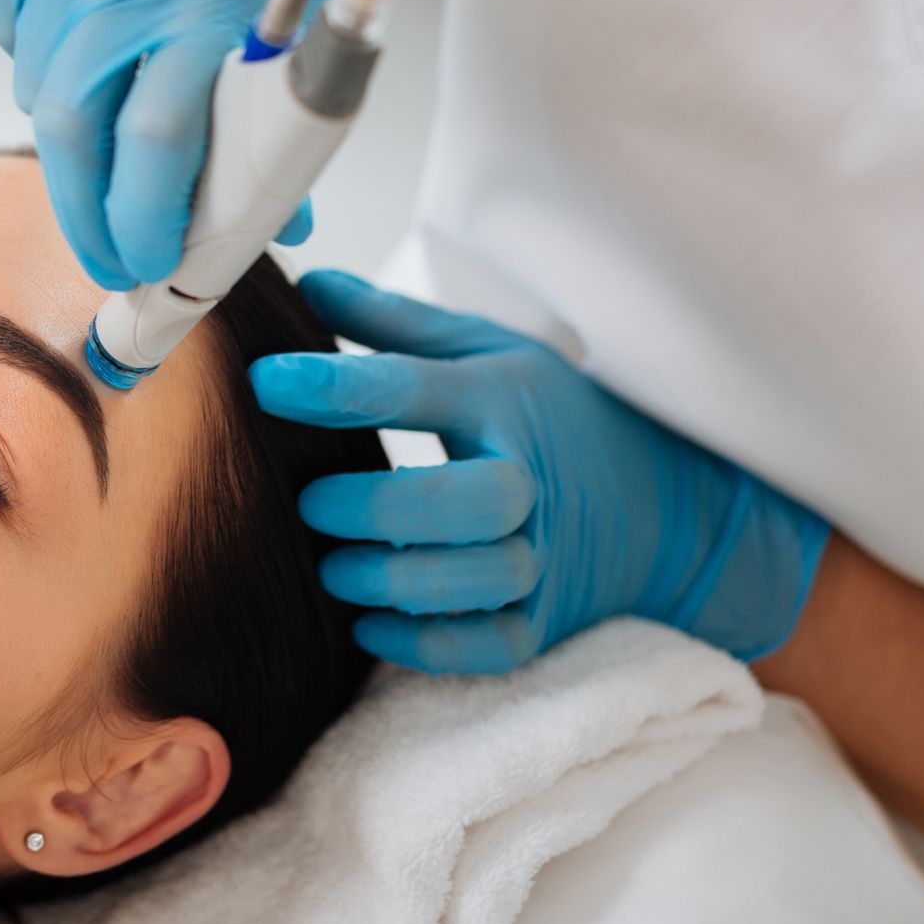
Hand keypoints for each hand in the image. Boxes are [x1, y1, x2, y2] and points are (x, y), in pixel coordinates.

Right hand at [0, 0, 331, 289]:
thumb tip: (279, 221)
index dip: (143, 223)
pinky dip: (40, 47)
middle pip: (74, 129)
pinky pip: (10, 22)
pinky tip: (85, 19)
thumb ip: (282, 108)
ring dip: (72, 123)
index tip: (145, 266)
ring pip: (37, 82)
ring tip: (113, 111)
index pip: (159, 145)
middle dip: (85, 211)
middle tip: (105, 251)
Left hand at [248, 270, 831, 673]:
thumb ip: (390, 323)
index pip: (417, 389)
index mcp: (502, 402)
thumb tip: (307, 276)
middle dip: (383, 507)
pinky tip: (370, 625)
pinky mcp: (541, 623)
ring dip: (397, 580)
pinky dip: (427, 644)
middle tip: (311, 502)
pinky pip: (489, 647)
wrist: (658, 504)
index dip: (336, 385)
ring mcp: (542, 559)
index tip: (266, 380)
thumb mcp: (480, 351)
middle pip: (471, 501)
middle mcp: (529, 483)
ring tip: (333, 568)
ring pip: (480, 580)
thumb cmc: (543, 415)